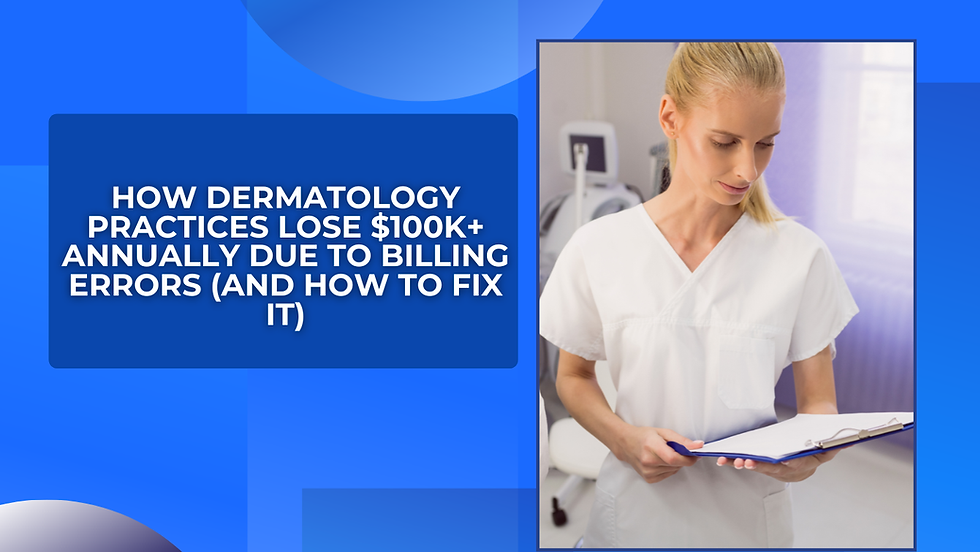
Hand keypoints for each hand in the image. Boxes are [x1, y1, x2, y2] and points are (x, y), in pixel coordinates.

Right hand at [617, 426, 703, 483]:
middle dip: (683, 458)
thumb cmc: (643, 436)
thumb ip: (681, 440)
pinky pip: (668, 474)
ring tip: (665, 453)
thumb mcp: (663, 432)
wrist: (626, 444)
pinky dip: (669, 468)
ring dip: (675, 463)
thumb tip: (698, 446)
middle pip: (676, 465)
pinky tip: (661, 460)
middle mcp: (648, 461)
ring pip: (674, 470)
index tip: (696, 454)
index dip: (688, 458)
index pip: (674, 458)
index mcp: (651, 446)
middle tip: (678, 449)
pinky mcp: (649, 479)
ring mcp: (647, 472)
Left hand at [715, 448, 842, 481]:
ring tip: (732, 461)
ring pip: (761, 469)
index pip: (798, 466)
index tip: (783, 462)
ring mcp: (780, 472)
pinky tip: (726, 460)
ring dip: (745, 465)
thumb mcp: (831, 442)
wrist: (815, 437)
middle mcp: (793, 473)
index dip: (790, 465)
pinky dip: (740, 462)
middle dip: (760, 466)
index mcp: (808, 465)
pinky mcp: (768, 467)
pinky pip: (754, 465)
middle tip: (747, 462)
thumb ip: (836, 444)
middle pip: (774, 470)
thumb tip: (848, 442)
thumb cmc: (821, 436)